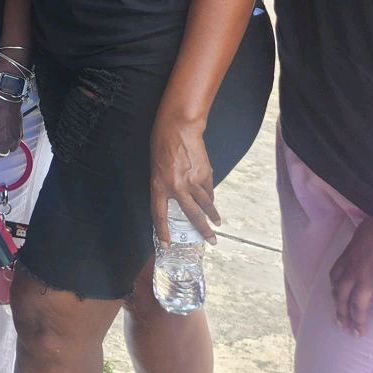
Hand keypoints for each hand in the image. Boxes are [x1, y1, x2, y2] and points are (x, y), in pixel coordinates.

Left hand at [149, 111, 218, 244]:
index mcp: (159, 185)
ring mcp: (193, 181)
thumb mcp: (156, 167)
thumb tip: (176, 197)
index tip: (167, 244)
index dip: (163, 231)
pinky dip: (210, 196)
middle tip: (211, 241)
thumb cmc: (162, 144)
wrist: (179, 128)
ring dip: (212, 215)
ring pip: (205, 204)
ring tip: (216, 224)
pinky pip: (208, 190)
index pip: (159, 214)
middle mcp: (177, 187)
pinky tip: (211, 200)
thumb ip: (165, 184)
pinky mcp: (205, 174)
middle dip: (202, 230)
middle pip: (192, 214)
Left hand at [330, 214, 372, 335]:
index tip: (335, 298)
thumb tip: (362, 245)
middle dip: (340, 311)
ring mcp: (371, 281)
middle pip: (342, 295)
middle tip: (341, 324)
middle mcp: (355, 271)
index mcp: (349, 257)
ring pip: (358, 306)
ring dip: (357, 321)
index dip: (334, 289)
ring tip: (357, 333)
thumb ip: (360, 243)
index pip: (336, 276)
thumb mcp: (364, 231)